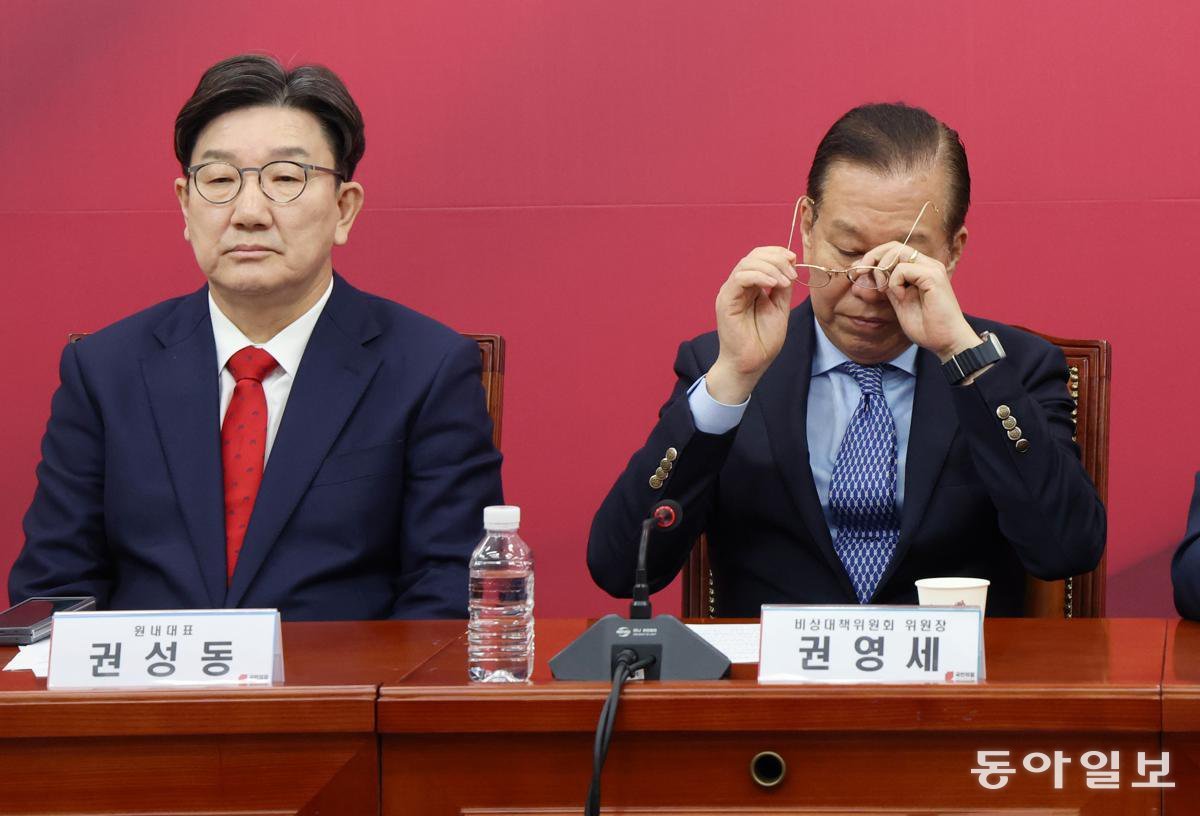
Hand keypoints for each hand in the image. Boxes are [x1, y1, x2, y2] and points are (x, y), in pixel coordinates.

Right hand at [706, 246, 795, 402]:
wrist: (751, 364)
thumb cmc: (763, 341)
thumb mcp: (780, 307)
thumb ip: (783, 287)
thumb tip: (789, 265)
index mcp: (750, 286)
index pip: (759, 257)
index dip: (777, 253)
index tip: (794, 260)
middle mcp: (738, 286)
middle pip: (753, 256)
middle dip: (776, 258)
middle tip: (792, 272)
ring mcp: (730, 292)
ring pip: (746, 263)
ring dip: (770, 267)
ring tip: (786, 281)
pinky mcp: (726, 300)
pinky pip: (740, 278)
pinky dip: (759, 276)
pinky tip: (773, 284)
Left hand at [860, 242, 980, 361]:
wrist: (946, 341)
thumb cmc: (927, 326)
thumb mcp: (900, 303)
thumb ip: (889, 287)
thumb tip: (870, 274)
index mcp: (920, 269)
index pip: (894, 250)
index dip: (873, 257)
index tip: (857, 270)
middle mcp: (927, 264)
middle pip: (894, 246)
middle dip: (872, 257)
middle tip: (860, 272)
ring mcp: (932, 269)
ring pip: (898, 252)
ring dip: (882, 270)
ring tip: (884, 289)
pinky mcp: (933, 277)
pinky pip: (903, 269)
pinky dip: (895, 282)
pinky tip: (900, 297)